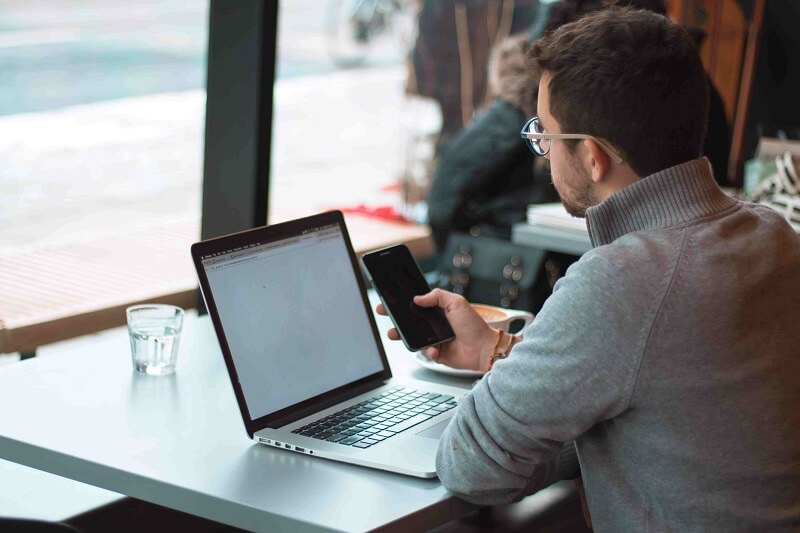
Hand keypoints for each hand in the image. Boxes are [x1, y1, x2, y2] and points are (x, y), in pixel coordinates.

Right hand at [376, 289, 496, 371]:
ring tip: (394, 334)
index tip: (390, 300)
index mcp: (439, 310)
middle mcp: (435, 324)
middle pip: (410, 320)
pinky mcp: (436, 353)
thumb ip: (437, 296)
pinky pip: (424, 352)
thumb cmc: (474, 325)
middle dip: (395, 318)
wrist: (484, 349)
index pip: (416, 305)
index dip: (402, 302)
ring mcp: (434, 339)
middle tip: (385, 313)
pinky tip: (434, 349)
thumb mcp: (457, 302)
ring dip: (402, 336)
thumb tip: (417, 298)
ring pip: (413, 337)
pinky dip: (427, 351)